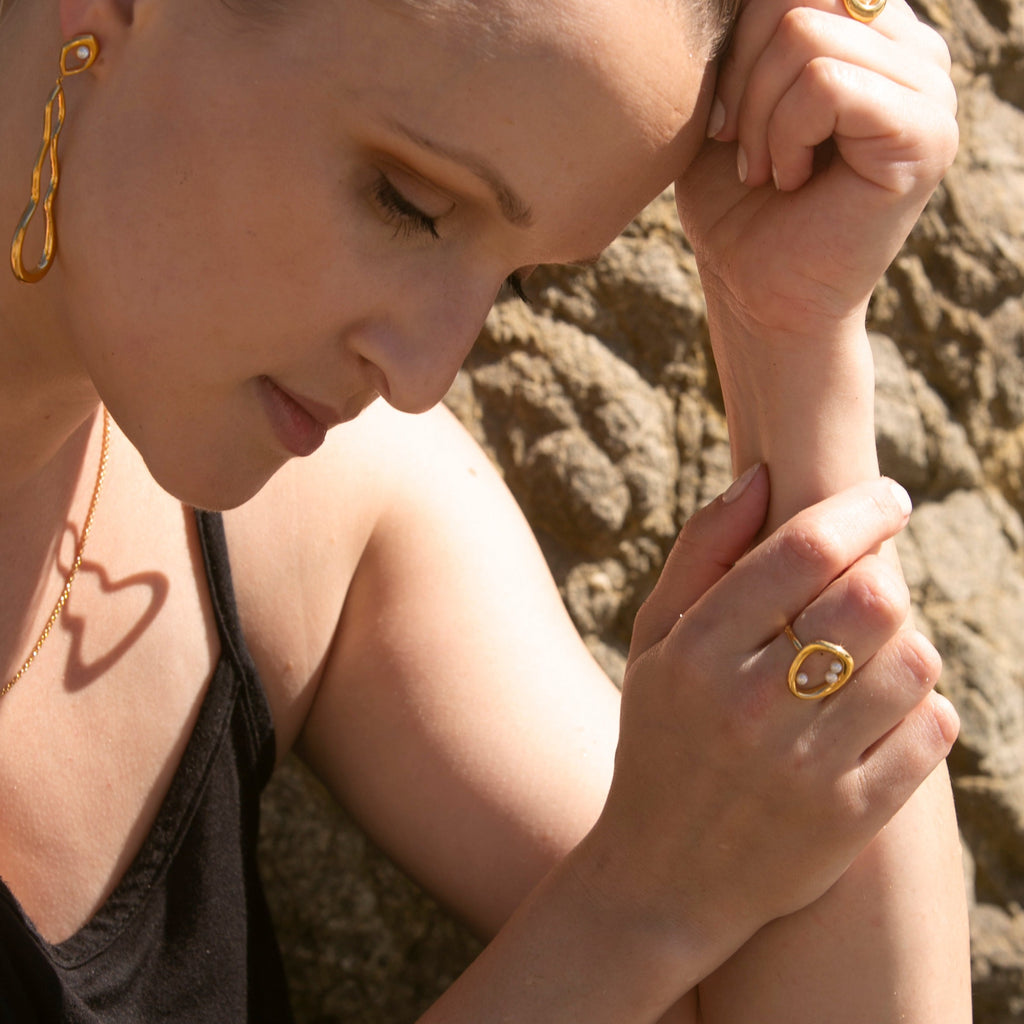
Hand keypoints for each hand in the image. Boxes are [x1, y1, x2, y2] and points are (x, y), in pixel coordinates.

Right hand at [578, 467, 957, 966]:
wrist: (663, 876)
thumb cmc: (658, 738)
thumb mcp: (654, 640)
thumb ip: (700, 553)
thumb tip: (760, 474)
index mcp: (695, 652)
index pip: (804, 550)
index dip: (862, 509)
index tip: (889, 497)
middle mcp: (748, 705)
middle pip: (874, 597)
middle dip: (888, 572)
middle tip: (874, 578)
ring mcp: (804, 766)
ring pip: (913, 662)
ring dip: (906, 641)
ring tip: (874, 649)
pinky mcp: (850, 817)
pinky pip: (930, 730)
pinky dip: (923, 706)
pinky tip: (884, 707)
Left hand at [675, 0, 957, 346]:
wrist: (756, 292)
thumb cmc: (735, 203)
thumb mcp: (727, 99)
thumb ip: (748, 32)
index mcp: (867, 32)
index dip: (738, 38)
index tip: (721, 117)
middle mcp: (909, 46)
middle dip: (742, 75)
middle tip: (737, 146)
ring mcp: (927, 85)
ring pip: (806, 34)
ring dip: (758, 116)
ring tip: (765, 171)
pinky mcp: (926, 131)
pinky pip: (826, 85)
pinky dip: (784, 137)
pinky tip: (790, 181)